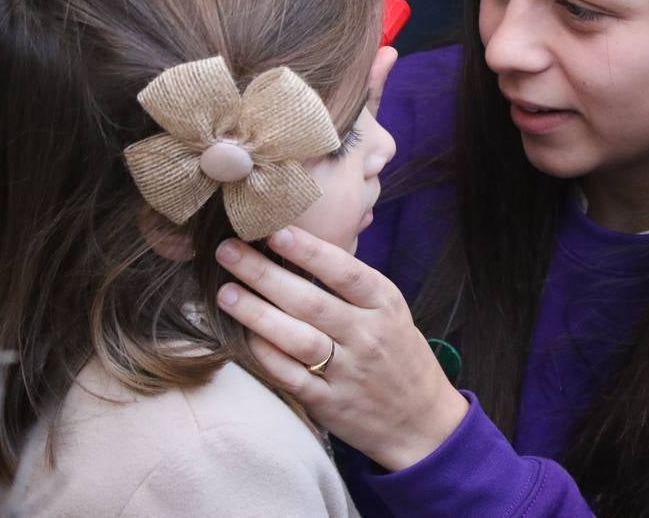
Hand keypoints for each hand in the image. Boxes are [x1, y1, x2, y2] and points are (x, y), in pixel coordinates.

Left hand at [214, 226, 469, 470]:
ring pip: (298, 339)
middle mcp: (367, 336)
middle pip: (310, 302)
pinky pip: (292, 377)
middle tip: (228, 251)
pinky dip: (267, 357)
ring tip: (226, 293)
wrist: (422, 419)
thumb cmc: (399, 354)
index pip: (344, 272)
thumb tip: (302, 246)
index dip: (309, 250)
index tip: (274, 231)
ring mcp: (349, 372)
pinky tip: (244, 338)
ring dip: (257, 314)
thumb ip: (354, 285)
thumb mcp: (391, 311)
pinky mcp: (331, 403)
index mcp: (385, 305)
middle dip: (264, 274)